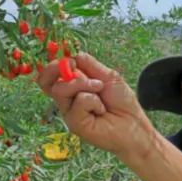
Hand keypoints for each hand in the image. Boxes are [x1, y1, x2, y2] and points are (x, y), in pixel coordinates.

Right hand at [36, 53, 154, 158]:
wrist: (133, 124)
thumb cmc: (121, 102)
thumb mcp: (106, 76)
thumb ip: (88, 65)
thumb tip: (70, 56)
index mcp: (72, 88)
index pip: (50, 77)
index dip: (52, 67)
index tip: (69, 60)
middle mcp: (67, 101)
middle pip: (48, 82)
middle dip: (61, 69)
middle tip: (74, 66)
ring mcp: (69, 113)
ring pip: (61, 89)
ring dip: (84, 84)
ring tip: (100, 89)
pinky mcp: (74, 124)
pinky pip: (78, 101)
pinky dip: (93, 101)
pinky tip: (101, 110)